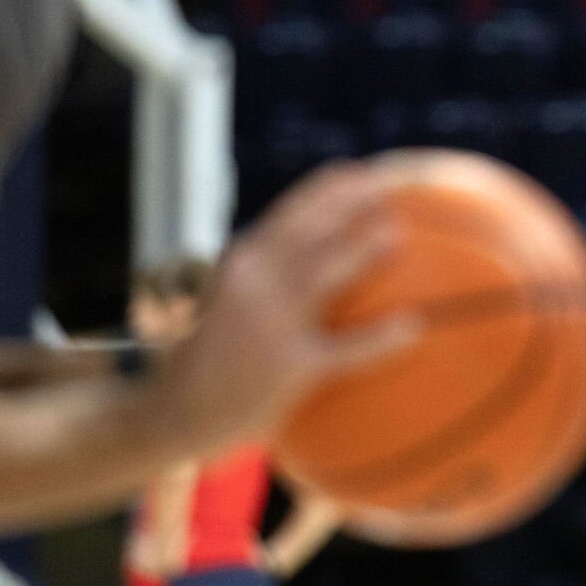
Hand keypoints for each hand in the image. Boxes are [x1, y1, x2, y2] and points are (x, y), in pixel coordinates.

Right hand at [151, 161, 419, 452]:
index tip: (357, 171)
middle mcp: (253, 284)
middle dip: (349, 202)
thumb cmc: (206, 358)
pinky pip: (345, 351)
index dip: (326, 191)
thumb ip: (261, 278)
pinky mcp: (289, 368)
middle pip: (308, 232)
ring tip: (397, 233)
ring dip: (360, 250)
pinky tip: (415, 328)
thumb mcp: (225, 303)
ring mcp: (270, 324)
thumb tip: (307, 258)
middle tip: (391, 185)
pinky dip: (381, 338)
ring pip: (322, 275)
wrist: (171, 414)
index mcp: (241, 264)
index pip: (288, 215)